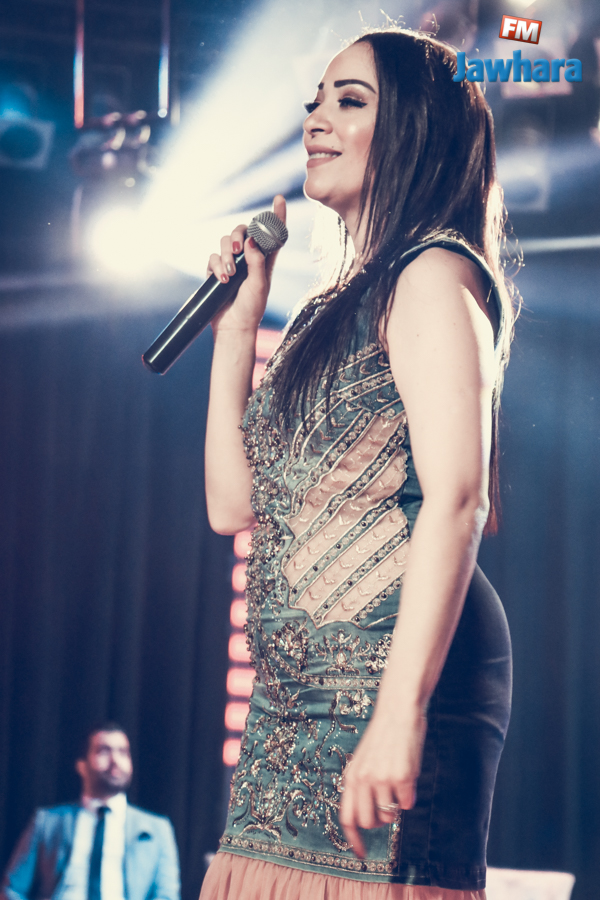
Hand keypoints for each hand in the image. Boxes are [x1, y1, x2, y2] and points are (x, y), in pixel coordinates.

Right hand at [207, 194, 285, 334]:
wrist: (233, 327)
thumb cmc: (251, 308)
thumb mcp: (260, 285)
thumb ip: (257, 262)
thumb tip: (252, 241)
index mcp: (265, 260)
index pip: (273, 234)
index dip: (276, 215)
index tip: (279, 199)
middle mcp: (248, 258)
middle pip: (243, 231)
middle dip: (238, 236)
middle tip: (238, 250)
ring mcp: (231, 263)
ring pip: (225, 242)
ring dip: (226, 254)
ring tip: (229, 274)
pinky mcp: (216, 271)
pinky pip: (212, 257)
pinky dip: (216, 266)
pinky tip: (222, 279)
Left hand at [339, 705, 426, 858]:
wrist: (398, 712)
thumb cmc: (382, 737)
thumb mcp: (363, 760)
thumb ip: (362, 785)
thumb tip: (369, 818)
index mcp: (351, 776)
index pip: (347, 817)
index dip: (353, 839)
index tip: (361, 854)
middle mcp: (363, 780)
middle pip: (369, 822)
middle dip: (379, 820)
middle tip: (386, 804)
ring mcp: (382, 779)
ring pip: (390, 814)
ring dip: (395, 804)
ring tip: (396, 780)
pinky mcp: (402, 777)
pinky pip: (408, 803)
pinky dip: (409, 794)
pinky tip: (408, 773)